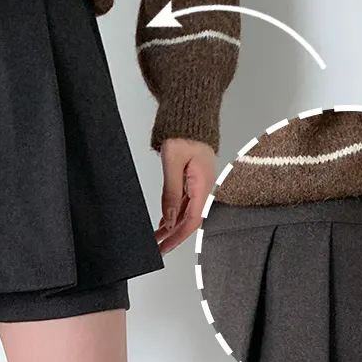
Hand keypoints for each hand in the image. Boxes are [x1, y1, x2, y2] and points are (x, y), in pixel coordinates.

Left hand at [156, 139, 216, 253]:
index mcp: (204, 184)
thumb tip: (169, 218)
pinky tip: (164, 222)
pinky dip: (174, 214)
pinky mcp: (194, 180)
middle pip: (190, 219)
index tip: (165, 247)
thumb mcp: (173, 163)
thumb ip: (171, 193)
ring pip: (187, 212)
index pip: (192, 220)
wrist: (190, 114)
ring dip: (172, 226)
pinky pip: (185, 202)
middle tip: (158, 247)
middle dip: (174, 236)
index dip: (178, 237)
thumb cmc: (184, 133)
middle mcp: (205, 186)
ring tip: (156, 238)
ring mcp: (200, 184)